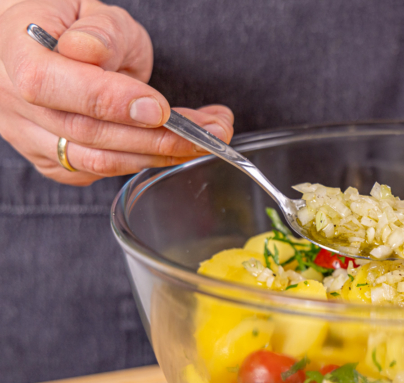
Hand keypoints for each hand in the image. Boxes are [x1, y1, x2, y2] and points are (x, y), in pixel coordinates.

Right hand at [0, 0, 233, 185]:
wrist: (50, 44)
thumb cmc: (73, 24)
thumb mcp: (93, 11)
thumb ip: (99, 32)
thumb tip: (90, 53)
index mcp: (15, 52)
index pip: (49, 85)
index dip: (108, 101)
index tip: (159, 108)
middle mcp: (12, 101)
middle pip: (85, 133)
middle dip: (157, 136)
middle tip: (210, 131)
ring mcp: (27, 136)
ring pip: (98, 161)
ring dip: (160, 155)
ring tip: (205, 139)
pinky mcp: (51, 160)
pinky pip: (99, 171)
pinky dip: (144, 162)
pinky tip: (174, 146)